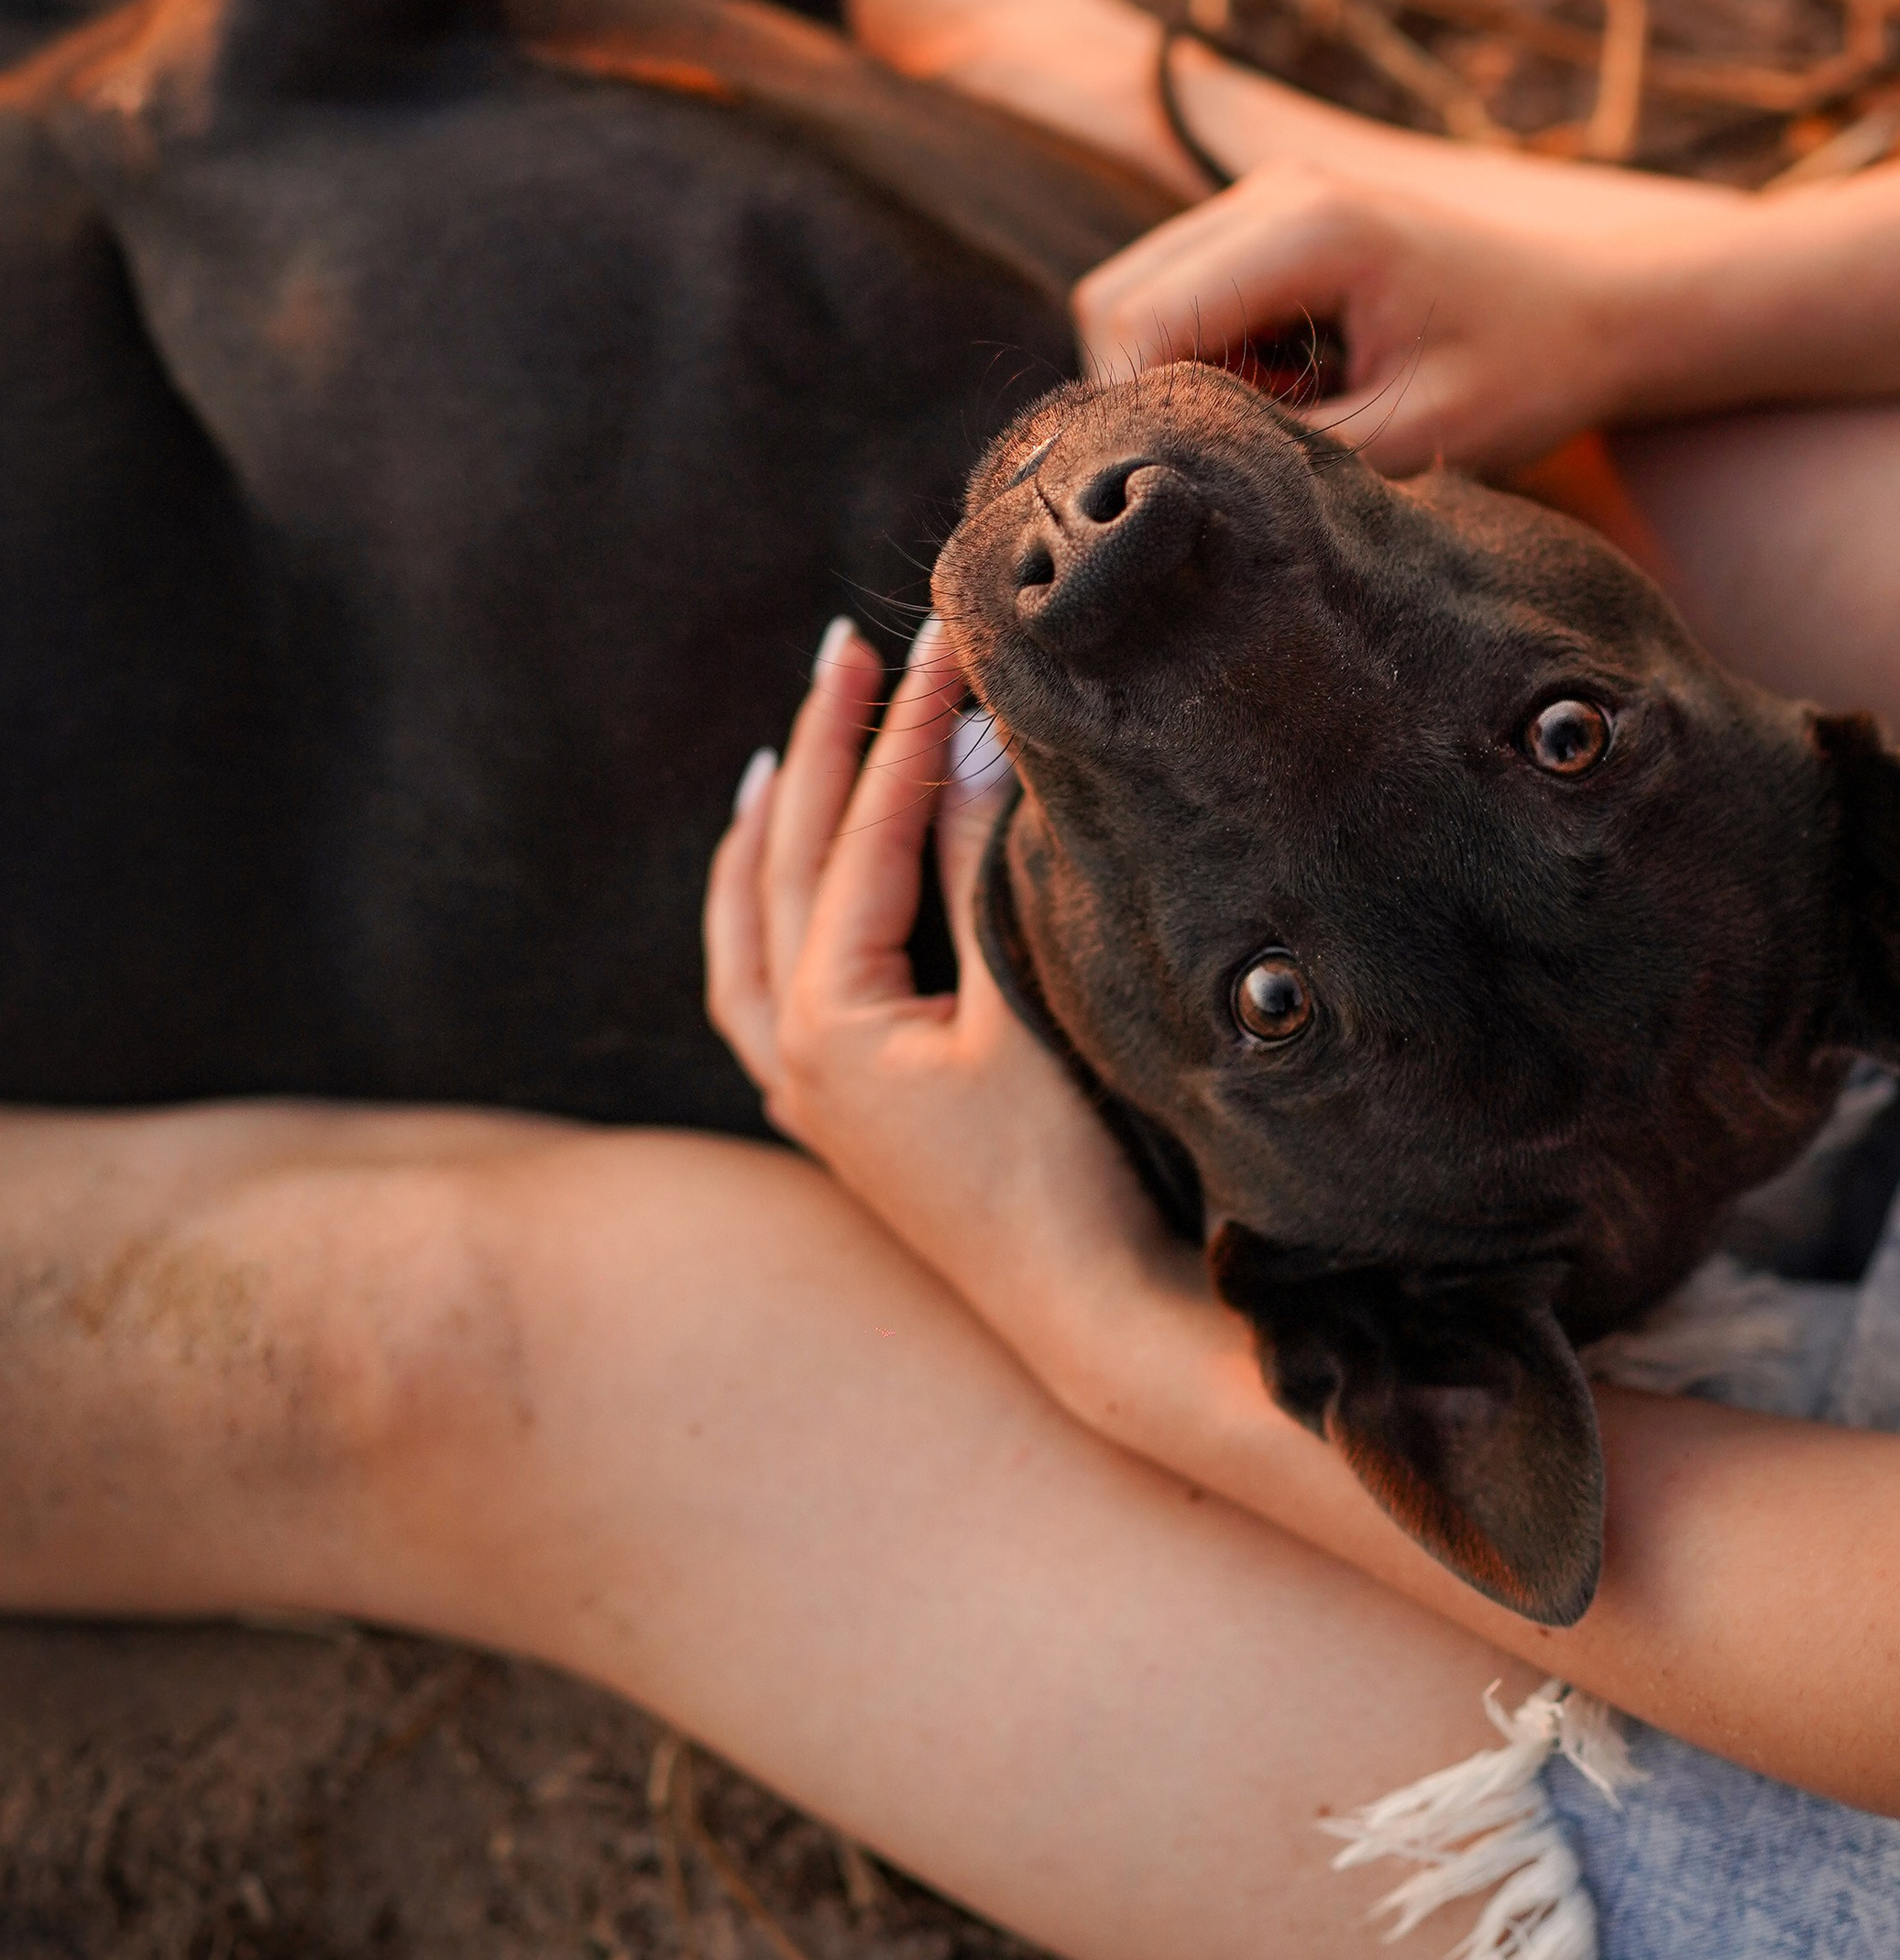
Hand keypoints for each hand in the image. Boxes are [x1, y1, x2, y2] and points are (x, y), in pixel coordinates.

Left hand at [703, 618, 1181, 1399]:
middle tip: (851, 648)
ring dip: (769, 837)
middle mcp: (794, 1056)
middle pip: (790, 865)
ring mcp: (808, 1095)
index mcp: (828, 1020)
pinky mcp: (840, 1124)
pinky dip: (761, 925)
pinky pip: (761, 999)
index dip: (909, 728)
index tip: (944, 642)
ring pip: (749, 936)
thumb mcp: (1024, 1003)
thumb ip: (978, 870)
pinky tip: (781, 895)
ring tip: (785, 752)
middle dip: (826, 749)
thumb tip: (966, 740)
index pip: (868, 834)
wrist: (1090, 1317)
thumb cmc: (1070, 1167)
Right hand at [1070, 153, 1748, 475]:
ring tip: (1277, 419)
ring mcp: (1266, 196)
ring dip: (1174, 373)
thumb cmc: (1527, 371)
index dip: (1137, 413)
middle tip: (1228, 458)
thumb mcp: (1416, 437)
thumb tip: (1178, 478)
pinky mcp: (1271, 219)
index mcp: (1306, 230)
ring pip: (1136, 293)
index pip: (1140, 321)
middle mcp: (1269, 193)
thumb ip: (1290, 451)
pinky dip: (1206, 353)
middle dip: (1142, 393)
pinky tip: (1288, 389)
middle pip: (1115, 298)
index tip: (1187, 482)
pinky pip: (1181, 289)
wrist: (1600, 308)